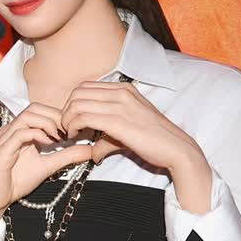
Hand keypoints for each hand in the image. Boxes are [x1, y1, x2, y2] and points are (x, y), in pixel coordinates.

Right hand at [0, 100, 94, 217]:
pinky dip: (37, 134)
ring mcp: (5, 139)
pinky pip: (20, 133)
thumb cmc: (18, 181)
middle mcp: (11, 130)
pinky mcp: (2, 150)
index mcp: (21, 130)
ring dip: (48, 124)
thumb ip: (68, 155)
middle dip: (55, 117)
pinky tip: (48, 144)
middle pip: (34, 108)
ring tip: (59, 138)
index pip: (41, 110)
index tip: (73, 130)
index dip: (59, 116)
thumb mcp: (49, 165)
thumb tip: (90, 150)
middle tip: (68, 132)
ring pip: (28, 116)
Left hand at [58, 80, 200, 171]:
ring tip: (71, 134)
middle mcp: (121, 92)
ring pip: (76, 104)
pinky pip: (82, 118)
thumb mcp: (128, 129)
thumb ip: (107, 136)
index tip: (73, 121)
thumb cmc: (153, 140)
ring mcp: (120, 104)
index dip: (72, 104)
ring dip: (67, 120)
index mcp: (123, 89)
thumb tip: (93, 152)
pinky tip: (76, 138)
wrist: (175, 148)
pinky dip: (73, 127)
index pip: (84, 87)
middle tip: (67, 128)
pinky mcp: (117, 120)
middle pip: (76, 93)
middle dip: (66, 111)